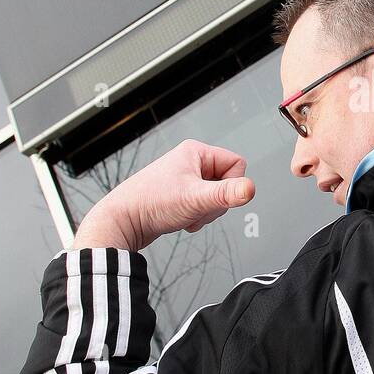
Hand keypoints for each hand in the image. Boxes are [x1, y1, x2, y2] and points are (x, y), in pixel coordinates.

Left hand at [70, 139, 255, 250]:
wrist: (123, 221)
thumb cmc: (150, 204)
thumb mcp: (195, 199)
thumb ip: (226, 195)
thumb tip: (250, 189)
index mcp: (196, 152)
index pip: (237, 164)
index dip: (231, 185)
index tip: (214, 197)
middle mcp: (190, 162)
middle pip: (227, 182)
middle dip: (216, 203)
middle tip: (196, 208)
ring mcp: (185, 178)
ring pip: (216, 196)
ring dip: (205, 212)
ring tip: (186, 214)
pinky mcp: (180, 194)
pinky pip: (203, 205)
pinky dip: (197, 216)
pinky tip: (182, 219)